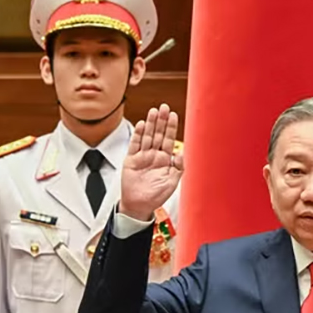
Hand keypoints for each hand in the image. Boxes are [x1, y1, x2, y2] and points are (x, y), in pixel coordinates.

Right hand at [121, 104, 182, 220]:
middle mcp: (154, 155)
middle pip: (158, 134)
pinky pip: (135, 145)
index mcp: (165, 160)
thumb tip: (181, 154)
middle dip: (161, 120)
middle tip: (164, 107)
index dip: (171, 127)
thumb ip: (178, 168)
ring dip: (151, 124)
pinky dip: (139, 135)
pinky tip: (143, 125)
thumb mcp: (172, 182)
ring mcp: (142, 156)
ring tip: (154, 111)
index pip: (169, 139)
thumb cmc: (156, 195)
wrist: (139, 206)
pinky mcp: (131, 160)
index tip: (174, 115)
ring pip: (147, 136)